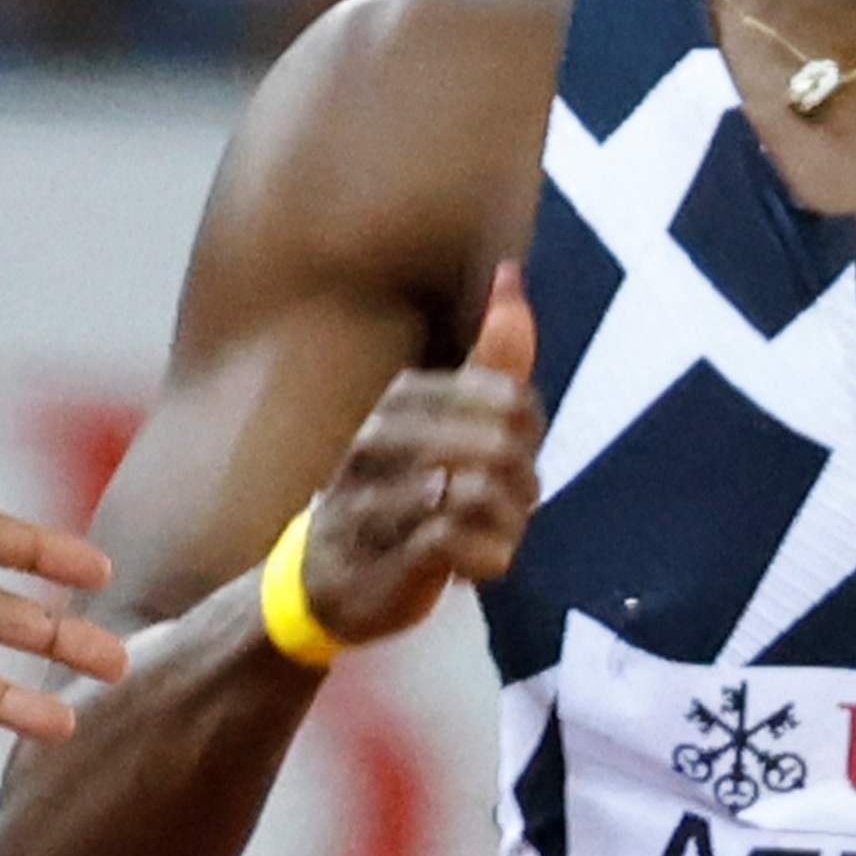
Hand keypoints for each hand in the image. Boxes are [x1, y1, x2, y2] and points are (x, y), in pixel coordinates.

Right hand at [294, 269, 540, 644]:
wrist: (325, 582)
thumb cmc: (397, 494)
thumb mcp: (443, 420)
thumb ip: (488, 358)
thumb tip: (510, 273)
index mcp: (402, 399)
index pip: (509, 396)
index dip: (530, 433)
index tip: (515, 457)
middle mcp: (381, 439)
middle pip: (499, 442)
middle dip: (524, 480)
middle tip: (513, 504)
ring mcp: (377, 498)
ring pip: (481, 492)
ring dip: (510, 523)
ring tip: (498, 533)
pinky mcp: (385, 556)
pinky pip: (458, 542)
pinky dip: (488, 555)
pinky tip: (482, 562)